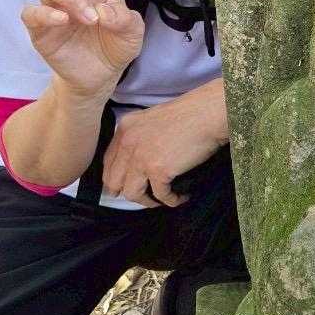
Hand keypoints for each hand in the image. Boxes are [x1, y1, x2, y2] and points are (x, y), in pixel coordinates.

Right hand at [19, 0, 143, 96]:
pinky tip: (61, 19)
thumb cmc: (115, 46)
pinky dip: (46, 12)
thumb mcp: (133, 33)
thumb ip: (125, 20)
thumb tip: (102, 11)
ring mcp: (53, 2)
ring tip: (88, 17)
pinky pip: (33, 10)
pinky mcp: (39, 25)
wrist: (98, 78)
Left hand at [102, 92, 223, 206]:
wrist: (206, 113)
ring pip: (132, 193)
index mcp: (125, 128)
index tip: (124, 186)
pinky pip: (160, 195)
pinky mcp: (159, 170)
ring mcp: (141, 158)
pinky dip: (172, 200)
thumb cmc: (187, 113)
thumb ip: (138, 137)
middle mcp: (128, 143)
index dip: (115, 178)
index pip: (108, 162)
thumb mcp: (151, 119)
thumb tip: (137, 162)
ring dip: (147, 201)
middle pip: (113, 181)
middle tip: (142, 198)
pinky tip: (181, 197)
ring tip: (162, 199)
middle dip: (127, 193)